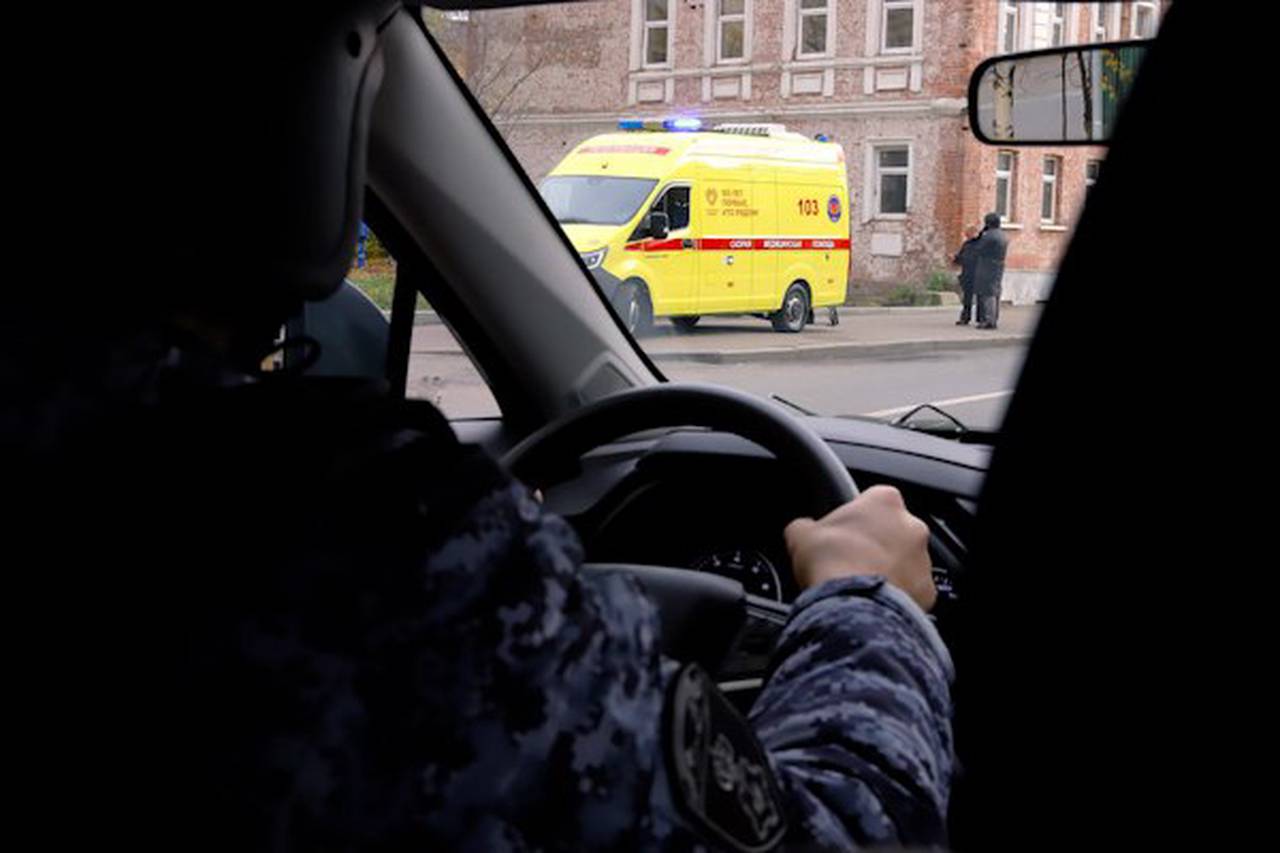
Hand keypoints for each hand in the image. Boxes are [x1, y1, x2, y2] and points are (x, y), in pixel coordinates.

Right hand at [784, 486, 935, 610]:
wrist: (853, 603)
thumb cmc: (831, 561)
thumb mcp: (800, 534)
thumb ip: (805, 525)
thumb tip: (802, 530)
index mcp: (884, 500)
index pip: (871, 500)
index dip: (853, 518)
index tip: (839, 533)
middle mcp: (912, 525)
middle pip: (892, 531)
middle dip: (874, 544)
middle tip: (848, 561)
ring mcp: (923, 559)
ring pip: (905, 561)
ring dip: (887, 569)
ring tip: (859, 585)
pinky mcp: (928, 591)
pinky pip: (911, 591)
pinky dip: (896, 596)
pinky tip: (873, 602)